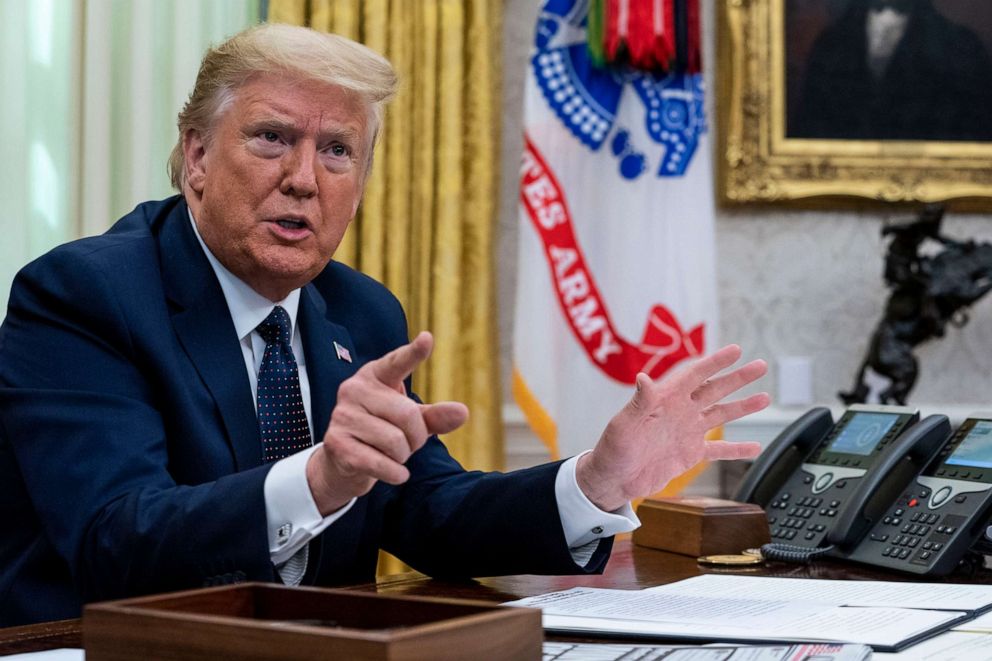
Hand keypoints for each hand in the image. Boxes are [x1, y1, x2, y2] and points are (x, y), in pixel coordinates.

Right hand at [306, 331, 468, 514]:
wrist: (343, 463)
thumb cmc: (382, 433)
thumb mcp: (411, 421)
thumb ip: (435, 416)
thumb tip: (462, 412)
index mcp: (374, 376)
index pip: (397, 362)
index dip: (413, 353)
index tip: (428, 339)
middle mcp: (354, 389)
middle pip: (407, 415)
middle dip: (416, 438)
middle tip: (408, 444)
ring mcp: (342, 415)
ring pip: (395, 442)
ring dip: (403, 457)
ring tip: (392, 455)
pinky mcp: (337, 443)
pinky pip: (381, 463)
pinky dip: (395, 473)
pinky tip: (395, 473)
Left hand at [576, 345, 768, 511]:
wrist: (613, 480)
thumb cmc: (612, 449)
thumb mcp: (624, 424)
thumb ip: (639, 402)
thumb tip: (643, 378)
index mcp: (665, 400)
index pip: (694, 375)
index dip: (715, 362)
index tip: (735, 351)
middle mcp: (680, 412)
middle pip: (714, 390)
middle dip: (737, 378)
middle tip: (760, 366)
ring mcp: (687, 432)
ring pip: (720, 415)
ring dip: (742, 407)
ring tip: (764, 398)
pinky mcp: (689, 454)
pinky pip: (718, 450)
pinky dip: (737, 449)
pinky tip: (754, 447)